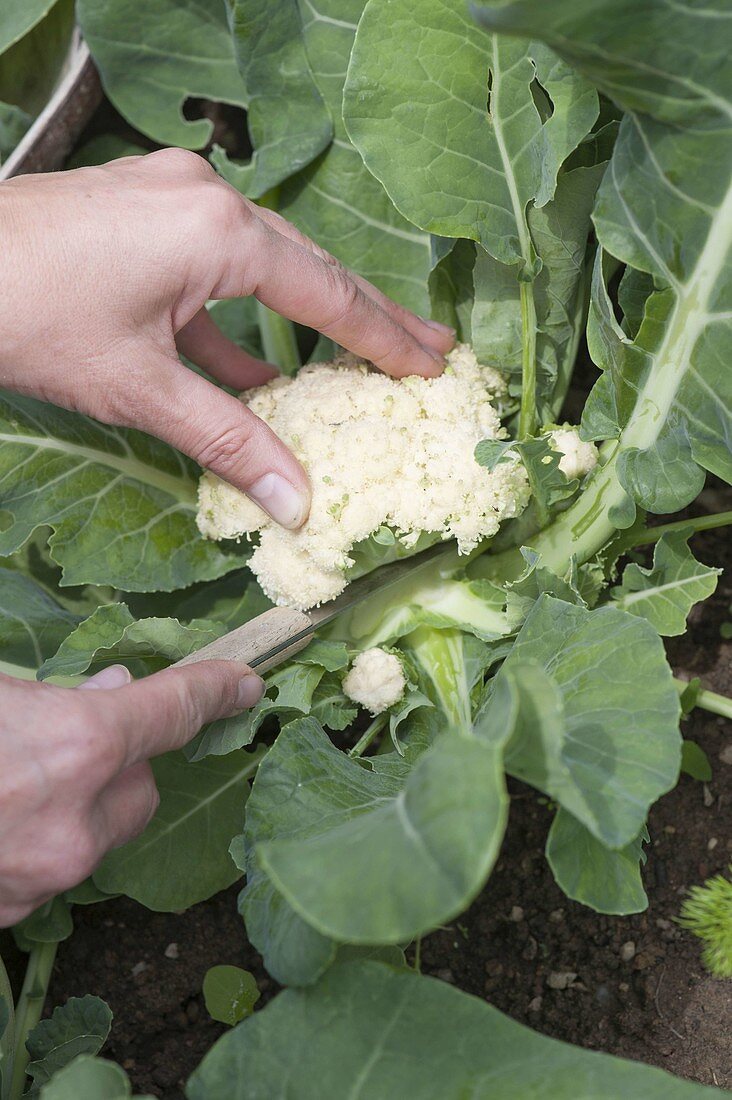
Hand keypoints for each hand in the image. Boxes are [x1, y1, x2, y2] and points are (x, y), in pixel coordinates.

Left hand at [0, 149, 453, 528]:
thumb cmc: (26, 315)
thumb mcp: (141, 389)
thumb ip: (228, 442)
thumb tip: (294, 502)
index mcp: (217, 231)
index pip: (328, 294)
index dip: (385, 337)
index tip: (433, 365)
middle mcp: (203, 200)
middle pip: (309, 268)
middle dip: (368, 316)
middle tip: (430, 347)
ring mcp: (168, 200)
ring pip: (263, 266)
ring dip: (308, 316)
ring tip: (364, 353)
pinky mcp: (139, 217)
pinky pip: (211, 271)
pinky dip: (240, 322)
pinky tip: (266, 368)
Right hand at [0, 661, 262, 925]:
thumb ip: (63, 696)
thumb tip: (113, 691)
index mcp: (78, 748)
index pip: (174, 712)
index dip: (214, 691)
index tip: (242, 687)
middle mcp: (76, 824)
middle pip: (143, 791)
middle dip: (119, 767)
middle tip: (62, 746)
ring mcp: (45, 878)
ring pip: (97, 836)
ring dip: (75, 812)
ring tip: (15, 786)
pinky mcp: (10, 914)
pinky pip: (51, 871)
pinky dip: (36, 848)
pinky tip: (0, 823)